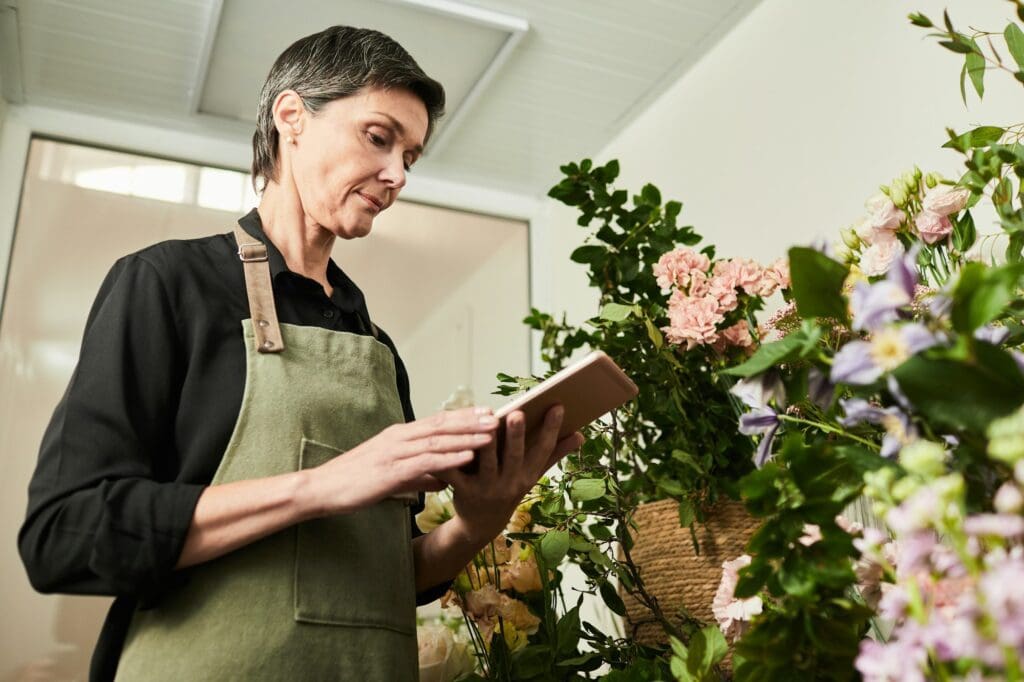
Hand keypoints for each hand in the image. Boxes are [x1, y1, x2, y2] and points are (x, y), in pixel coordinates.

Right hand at [303, 407, 498, 517]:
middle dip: (472, 421)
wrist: (320, 489)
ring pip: (437, 441)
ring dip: (466, 437)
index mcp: (399, 436)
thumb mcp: (392, 476)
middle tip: (498, 417)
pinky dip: (448, 458)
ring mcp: (394, 452)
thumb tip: (442, 479)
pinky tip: (467, 458)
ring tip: (491, 434)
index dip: (463, 416)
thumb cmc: (354, 482)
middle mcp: (399, 438)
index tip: (487, 412)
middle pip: (442, 425)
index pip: (437, 421)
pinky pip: (425, 462)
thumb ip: (417, 475)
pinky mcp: (390, 471)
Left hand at [438, 405, 584, 544]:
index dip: (552, 429)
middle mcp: (511, 483)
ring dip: (488, 444)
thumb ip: (555, 454)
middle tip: (518, 413)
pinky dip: (453, 461)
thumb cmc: (510, 489)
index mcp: (529, 475)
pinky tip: (450, 442)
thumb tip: (580, 435)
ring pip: (487, 463)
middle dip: (517, 435)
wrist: (482, 524)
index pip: (543, 450)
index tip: (557, 406)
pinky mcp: (464, 491)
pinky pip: (458, 474)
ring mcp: (488, 488)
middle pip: (515, 456)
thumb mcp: (533, 474)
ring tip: (487, 422)